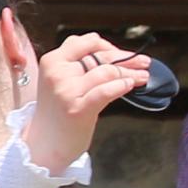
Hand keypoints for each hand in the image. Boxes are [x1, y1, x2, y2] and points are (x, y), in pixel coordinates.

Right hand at [16, 31, 147, 174]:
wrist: (44, 144)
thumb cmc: (57, 113)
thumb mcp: (59, 81)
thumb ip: (77, 64)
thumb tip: (113, 53)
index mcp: (52, 61)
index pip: (86, 42)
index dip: (107, 45)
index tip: (120, 53)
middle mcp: (57, 73)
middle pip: (100, 57)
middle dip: (126, 58)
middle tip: (144, 61)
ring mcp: (67, 91)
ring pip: (107, 72)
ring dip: (130, 72)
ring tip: (144, 76)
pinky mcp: (78, 109)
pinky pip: (106, 91)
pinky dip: (122, 85)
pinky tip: (131, 84)